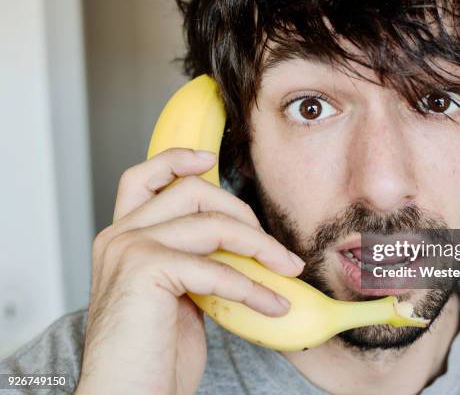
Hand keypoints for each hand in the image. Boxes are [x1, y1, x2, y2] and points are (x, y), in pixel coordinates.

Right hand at [75, 148, 303, 394]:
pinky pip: (217, 267)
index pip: (142, 176)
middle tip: (273, 249)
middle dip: (243, 214)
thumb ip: (195, 261)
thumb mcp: (177, 294)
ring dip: (260, 247)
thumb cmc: (153, 352)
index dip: (177, 159)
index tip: (209, 158)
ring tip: (287, 271)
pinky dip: (253, 287)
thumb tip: (243, 247)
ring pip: (212, 223)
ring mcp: (129, 249)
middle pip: (192, 191)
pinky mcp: (145, 270)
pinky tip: (272, 306)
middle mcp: (120, 235)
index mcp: (124, 236)